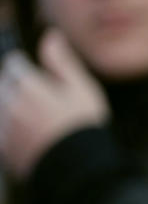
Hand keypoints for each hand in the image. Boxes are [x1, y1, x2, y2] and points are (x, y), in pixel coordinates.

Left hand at [0, 29, 108, 177]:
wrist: (78, 167)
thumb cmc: (84, 125)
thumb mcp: (81, 88)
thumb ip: (61, 61)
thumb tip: (50, 36)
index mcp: (29, 85)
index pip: (14, 64)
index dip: (24, 66)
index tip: (36, 73)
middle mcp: (10, 103)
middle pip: (4, 85)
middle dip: (16, 86)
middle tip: (40, 98)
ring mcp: (4, 126)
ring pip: (1, 107)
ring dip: (11, 106)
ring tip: (36, 117)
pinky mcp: (4, 146)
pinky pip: (1, 128)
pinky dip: (10, 127)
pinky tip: (30, 134)